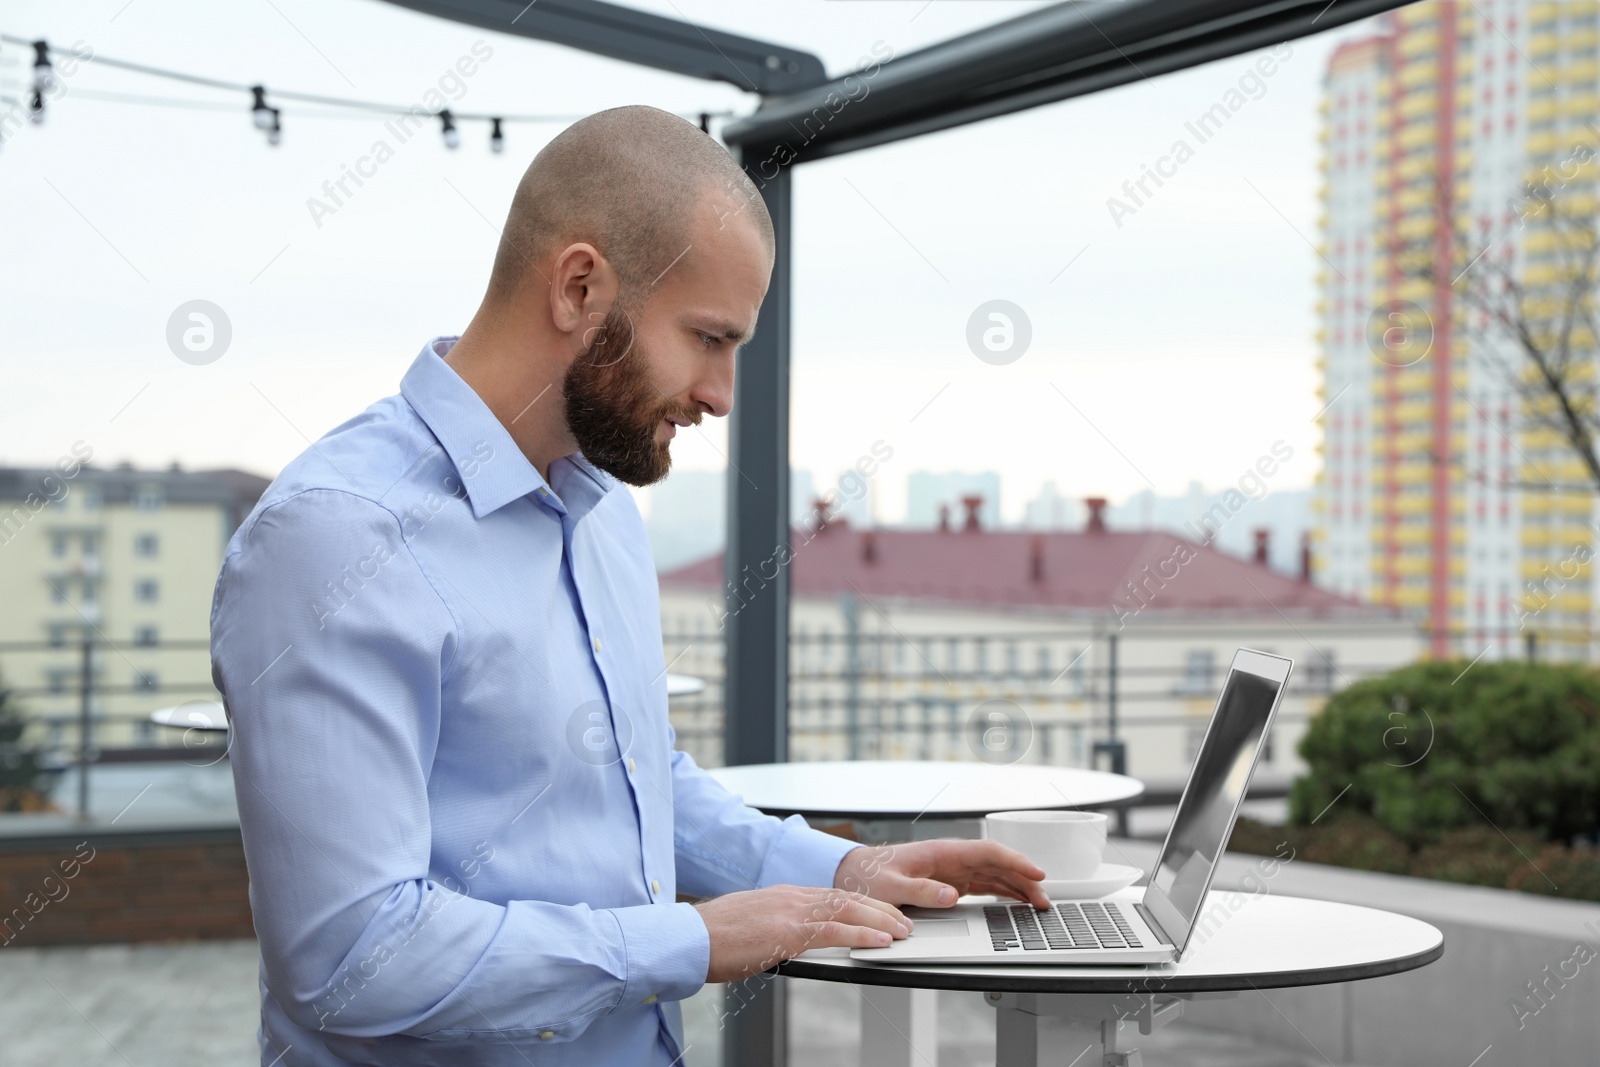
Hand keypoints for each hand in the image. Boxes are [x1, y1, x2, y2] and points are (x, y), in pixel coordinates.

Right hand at [691, 884, 911, 982]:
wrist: (687, 938)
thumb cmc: (712, 938)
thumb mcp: (751, 926)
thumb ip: (773, 928)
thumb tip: (782, 939)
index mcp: (783, 895)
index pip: (832, 895)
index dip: (861, 904)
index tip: (880, 913)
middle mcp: (790, 897)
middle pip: (846, 898)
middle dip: (879, 909)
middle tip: (903, 921)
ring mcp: (790, 911)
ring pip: (847, 909)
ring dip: (880, 920)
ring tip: (902, 931)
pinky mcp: (787, 931)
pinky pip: (834, 931)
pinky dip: (862, 935)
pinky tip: (881, 942)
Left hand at [833, 839, 1050, 910]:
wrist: (855, 874)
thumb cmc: (871, 876)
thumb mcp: (891, 886)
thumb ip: (920, 890)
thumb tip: (952, 896)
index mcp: (942, 852)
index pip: (987, 852)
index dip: (1015, 861)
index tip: (1036, 873)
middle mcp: (952, 858)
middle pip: (998, 865)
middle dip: (1024, 879)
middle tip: (1044, 900)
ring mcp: (953, 870)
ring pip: (994, 875)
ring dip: (1017, 888)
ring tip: (1038, 905)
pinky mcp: (950, 883)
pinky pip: (983, 886)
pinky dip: (1002, 894)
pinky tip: (1016, 903)